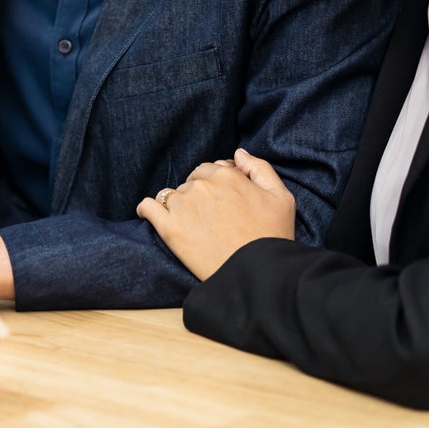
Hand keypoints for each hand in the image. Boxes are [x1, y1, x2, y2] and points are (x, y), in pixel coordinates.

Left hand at [136, 148, 294, 280]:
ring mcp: (183, 206)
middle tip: (210, 215)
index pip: (211, 169)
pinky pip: (148, 208)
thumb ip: (260, 168)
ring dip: (179, 204)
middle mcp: (201, 186)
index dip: (216, 183)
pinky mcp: (169, 228)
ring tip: (192, 224)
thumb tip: (237, 153)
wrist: (258, 274)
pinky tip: (150, 214)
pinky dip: (147, 209)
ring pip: (172, 194)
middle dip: (198, 193)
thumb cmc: (272, 236)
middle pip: (192, 181)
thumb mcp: (281, 197)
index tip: (221, 199)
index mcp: (227, 175)